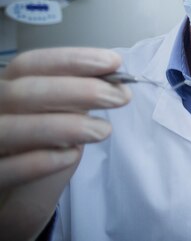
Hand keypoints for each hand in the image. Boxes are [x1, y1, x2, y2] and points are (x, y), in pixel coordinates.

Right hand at [0, 47, 130, 240]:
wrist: (15, 191)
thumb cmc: (41, 140)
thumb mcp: (59, 112)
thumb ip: (79, 96)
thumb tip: (118, 85)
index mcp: (7, 85)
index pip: (32, 63)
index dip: (73, 60)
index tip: (114, 62)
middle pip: (25, 92)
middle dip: (79, 91)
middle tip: (119, 98)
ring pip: (12, 128)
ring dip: (64, 126)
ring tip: (104, 130)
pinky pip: (7, 169)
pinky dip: (40, 162)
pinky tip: (71, 156)